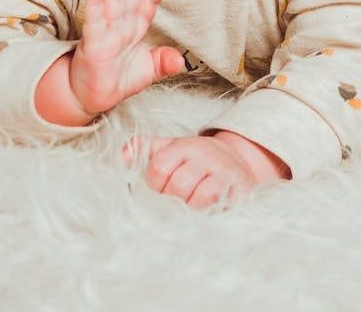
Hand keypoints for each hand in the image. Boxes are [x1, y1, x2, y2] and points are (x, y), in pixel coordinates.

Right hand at [69, 0, 182, 115]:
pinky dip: (95, 2)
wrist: (91, 99)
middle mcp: (121, 23)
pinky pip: (94, 20)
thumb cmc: (117, 80)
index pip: (149, 1)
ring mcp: (106, 31)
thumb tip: (181, 61)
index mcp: (135, 26)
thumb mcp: (148, 71)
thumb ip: (164, 63)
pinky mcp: (92, 43)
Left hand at [124, 132, 289, 209]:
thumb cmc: (196, 160)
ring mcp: (223, 172)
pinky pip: (221, 204)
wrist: (238, 160)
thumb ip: (144, 149)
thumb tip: (121, 157)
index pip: (158, 168)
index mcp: (183, 146)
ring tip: (189, 208)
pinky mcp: (239, 188)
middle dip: (172, 200)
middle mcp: (204, 155)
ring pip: (201, 196)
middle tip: (174, 203)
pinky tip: (204, 213)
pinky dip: (208, 211)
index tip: (160, 190)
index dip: (154, 185)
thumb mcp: (171, 149)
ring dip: (191, 208)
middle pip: (178, 185)